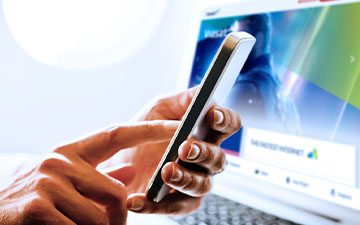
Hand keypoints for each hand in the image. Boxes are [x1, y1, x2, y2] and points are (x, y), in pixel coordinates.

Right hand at [0, 120, 178, 224]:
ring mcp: (47, 182)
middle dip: (118, 218)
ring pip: (102, 216)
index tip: (178, 126)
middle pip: (117, 191)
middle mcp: (59, 160)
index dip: (150, 128)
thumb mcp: (64, 179)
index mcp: (70, 151)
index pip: (118, 133)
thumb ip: (98, 174)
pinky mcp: (37, 208)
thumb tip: (131, 171)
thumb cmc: (32, 198)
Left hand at [114, 87, 240, 214]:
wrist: (120, 157)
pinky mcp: (179, 203)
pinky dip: (157, 205)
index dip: (226, 120)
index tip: (212, 115)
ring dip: (185, 178)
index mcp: (205, 132)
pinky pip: (176, 208)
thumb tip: (202, 95)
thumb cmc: (145, 129)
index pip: (229, 125)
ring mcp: (195, 181)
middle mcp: (205, 158)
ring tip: (165, 171)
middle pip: (219, 158)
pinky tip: (137, 199)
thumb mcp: (160, 106)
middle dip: (203, 152)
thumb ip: (184, 99)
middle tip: (184, 147)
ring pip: (202, 185)